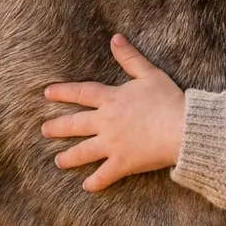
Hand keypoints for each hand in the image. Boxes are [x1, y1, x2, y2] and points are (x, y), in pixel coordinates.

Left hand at [42, 35, 184, 191]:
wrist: (182, 128)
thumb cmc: (169, 99)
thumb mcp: (149, 73)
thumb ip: (130, 57)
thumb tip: (115, 37)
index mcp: (112, 99)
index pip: (81, 93)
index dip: (63, 92)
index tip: (47, 93)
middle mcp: (106, 122)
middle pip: (75, 124)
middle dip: (58, 127)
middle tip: (44, 130)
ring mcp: (112, 144)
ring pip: (84, 152)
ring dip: (69, 157)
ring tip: (58, 161)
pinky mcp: (123, 163)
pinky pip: (105, 175)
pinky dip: (96, 182)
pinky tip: (86, 187)